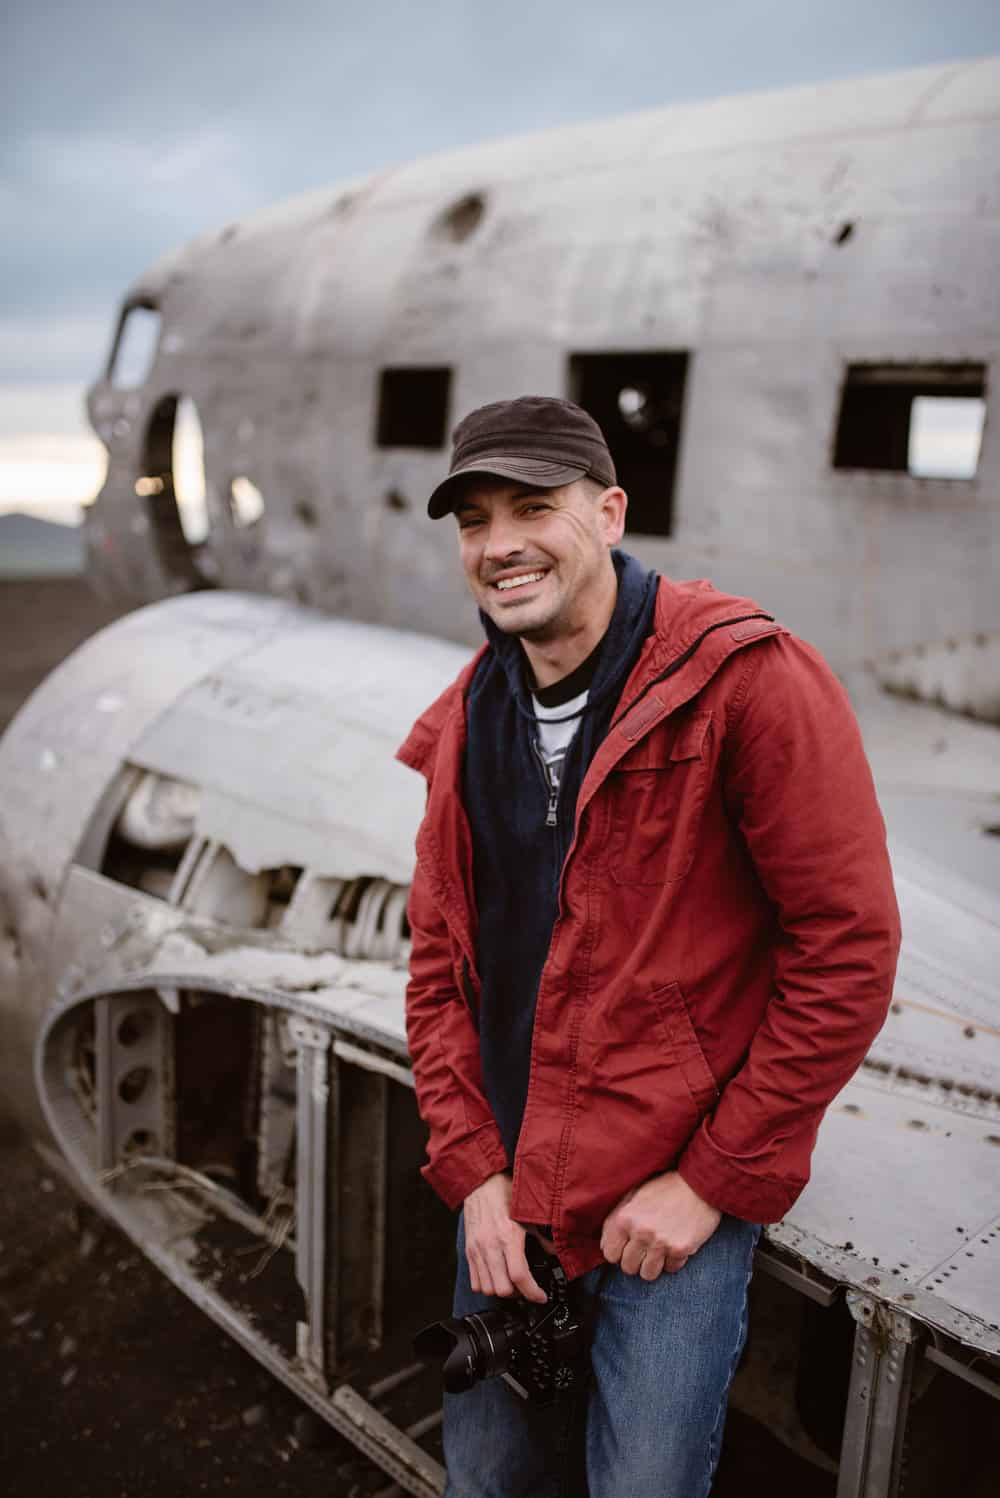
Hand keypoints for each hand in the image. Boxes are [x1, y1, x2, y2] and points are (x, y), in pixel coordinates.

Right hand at [463, 1172, 546, 1302]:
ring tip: (511, 1283)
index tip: (541, 1296)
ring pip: (488, 1289)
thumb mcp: (528, 1214)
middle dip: (518, 1294)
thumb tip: (554, 1252)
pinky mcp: (469, 1251)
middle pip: (502, 1289)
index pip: (520, 1276)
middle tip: (526, 1287)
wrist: (481, 1183)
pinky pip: (475, 1281)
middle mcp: (490, 1245)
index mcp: (508, 1236)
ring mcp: (477, 1250)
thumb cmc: (505, 1194)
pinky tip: (497, 1277)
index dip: (533, 1292)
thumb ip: (542, 1237)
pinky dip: (486, 1285)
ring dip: (501, 1291)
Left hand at [600, 1172, 721, 1278]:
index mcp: (625, 1218)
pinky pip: (670, 1269)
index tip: (627, 1245)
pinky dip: (672, 1261)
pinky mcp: (681, 1249)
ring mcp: (661, 1243)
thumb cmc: (663, 1187)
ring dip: (652, 1264)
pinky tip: (674, 1244)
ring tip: (658, 1249)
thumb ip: (615, 1218)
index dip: (618, 1251)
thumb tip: (604, 1246)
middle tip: (644, 1247)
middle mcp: (641, 1232)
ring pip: (648, 1274)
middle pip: (628, 1267)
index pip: (610, 1254)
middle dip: (635, 1260)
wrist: (698, 1183)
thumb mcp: (633, 1194)